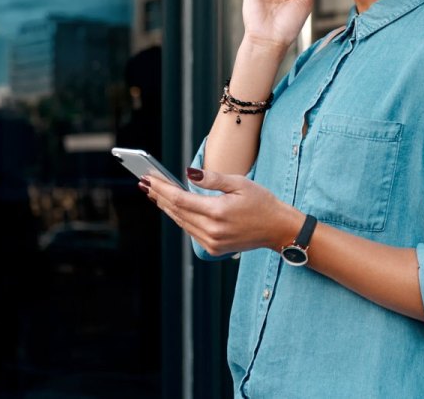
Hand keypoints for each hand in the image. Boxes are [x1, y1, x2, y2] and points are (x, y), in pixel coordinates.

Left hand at [141, 167, 302, 255]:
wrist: (278, 229)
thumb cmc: (262, 202)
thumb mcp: (239, 183)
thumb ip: (212, 179)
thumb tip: (187, 173)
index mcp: (218, 212)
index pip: (180, 200)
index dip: (161, 188)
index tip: (148, 178)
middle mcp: (212, 231)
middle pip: (177, 211)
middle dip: (159, 196)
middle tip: (145, 183)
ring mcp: (212, 243)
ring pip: (181, 222)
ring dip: (167, 207)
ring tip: (155, 193)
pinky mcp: (214, 249)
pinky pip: (191, 231)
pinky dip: (180, 218)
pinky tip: (173, 207)